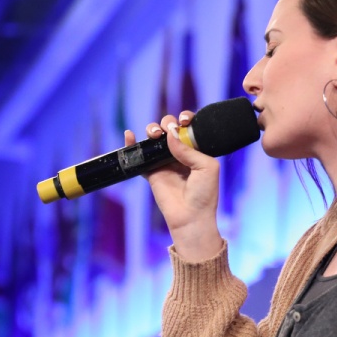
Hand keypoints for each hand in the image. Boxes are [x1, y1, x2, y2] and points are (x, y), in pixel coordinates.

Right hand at [131, 111, 222, 260]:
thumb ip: (189, 149)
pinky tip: (130, 135)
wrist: (191, 217)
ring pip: (154, 138)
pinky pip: (139, 155)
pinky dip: (132, 144)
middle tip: (167, 131)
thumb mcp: (206, 167)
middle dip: (166, 122)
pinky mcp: (151, 172)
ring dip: (151, 129)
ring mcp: (164, 162)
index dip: (185, 119)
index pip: (188, 128)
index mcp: (196, 150)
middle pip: (169, 128)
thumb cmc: (204, 194)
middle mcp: (180, 154)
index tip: (184, 120)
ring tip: (153, 134)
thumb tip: (170, 134)